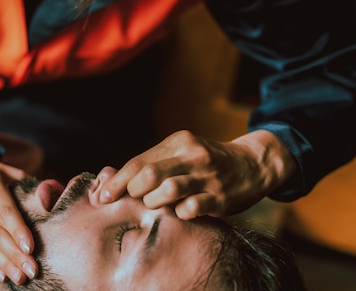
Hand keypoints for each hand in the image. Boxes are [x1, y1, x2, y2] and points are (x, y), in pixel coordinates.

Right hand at [0, 153, 37, 284]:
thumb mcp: (7, 169)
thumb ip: (28, 183)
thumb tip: (53, 194)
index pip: (4, 212)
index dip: (17, 231)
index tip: (30, 247)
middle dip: (15, 254)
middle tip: (32, 269)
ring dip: (5, 264)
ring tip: (22, 277)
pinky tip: (4, 275)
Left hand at [96, 130, 295, 219]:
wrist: (253, 164)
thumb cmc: (205, 162)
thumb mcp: (182, 151)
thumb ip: (154, 162)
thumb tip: (116, 179)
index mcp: (178, 142)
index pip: (139, 162)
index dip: (117, 181)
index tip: (102, 196)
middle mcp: (192, 156)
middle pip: (149, 174)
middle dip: (133, 191)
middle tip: (133, 200)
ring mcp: (208, 177)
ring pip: (168, 190)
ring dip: (154, 202)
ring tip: (154, 205)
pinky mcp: (221, 198)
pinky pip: (191, 208)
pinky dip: (179, 213)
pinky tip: (179, 212)